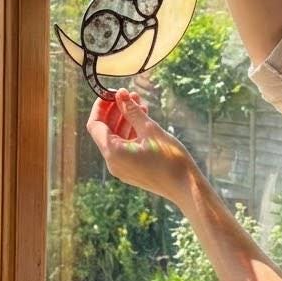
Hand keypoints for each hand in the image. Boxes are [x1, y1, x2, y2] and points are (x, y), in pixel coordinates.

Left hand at [85, 88, 198, 206]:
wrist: (186, 187)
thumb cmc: (170, 159)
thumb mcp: (150, 130)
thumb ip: (132, 111)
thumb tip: (120, 94)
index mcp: (113, 152)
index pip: (95, 125)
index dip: (100, 107)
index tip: (111, 93)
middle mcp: (113, 162)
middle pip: (105, 131)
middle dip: (115, 111)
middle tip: (127, 95)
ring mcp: (122, 168)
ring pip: (117, 138)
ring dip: (125, 120)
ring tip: (140, 103)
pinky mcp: (131, 170)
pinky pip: (125, 147)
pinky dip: (131, 132)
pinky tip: (143, 119)